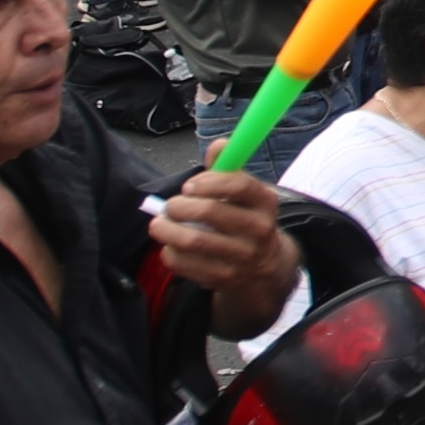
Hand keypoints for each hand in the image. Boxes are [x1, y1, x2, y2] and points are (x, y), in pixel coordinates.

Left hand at [154, 166, 299, 321]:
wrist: (264, 268)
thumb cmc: (244, 220)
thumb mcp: (244, 194)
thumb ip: (227, 167)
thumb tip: (218, 145)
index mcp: (265, 202)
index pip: (239, 185)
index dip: (208, 182)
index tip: (188, 186)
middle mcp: (259, 230)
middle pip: (211, 213)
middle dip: (180, 206)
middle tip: (169, 206)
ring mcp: (243, 257)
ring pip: (194, 240)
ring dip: (168, 230)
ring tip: (159, 224)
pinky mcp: (225, 279)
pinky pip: (187, 264)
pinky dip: (171, 253)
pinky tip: (171, 246)